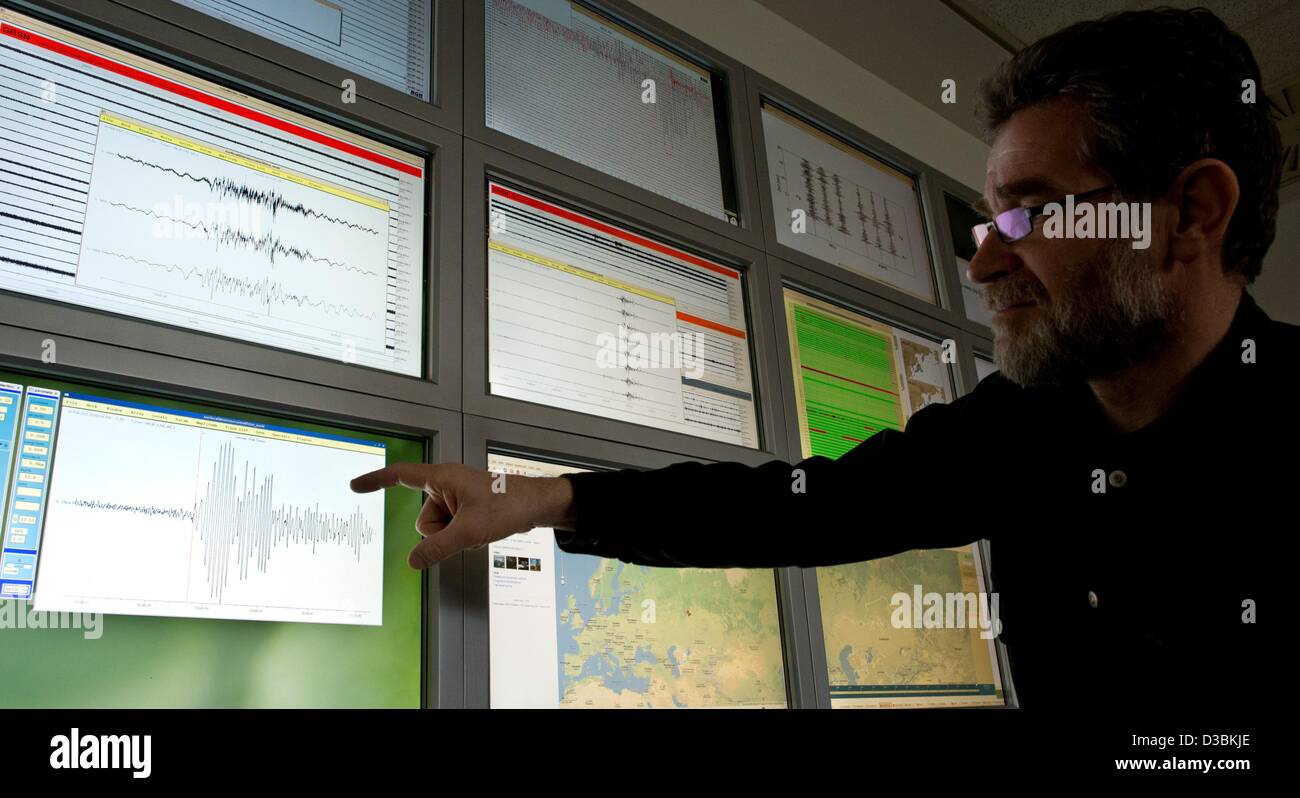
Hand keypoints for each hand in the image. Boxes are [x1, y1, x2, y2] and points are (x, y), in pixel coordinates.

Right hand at [349, 462, 574, 568]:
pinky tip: (482, 529)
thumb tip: (412, 562)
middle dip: (442, 532)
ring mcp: (455, 497)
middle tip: (469, 526)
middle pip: (424, 520)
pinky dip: (463, 534)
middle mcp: (445, 484)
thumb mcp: (469, 532)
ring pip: (438, 528)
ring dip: (455, 534)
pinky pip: (451, 528)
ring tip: (480, 526)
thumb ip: (437, 548)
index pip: (400, 476)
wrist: (536, 506)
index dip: (376, 481)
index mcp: (442, 478)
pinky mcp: (464, 507)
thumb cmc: (506, 507)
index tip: (354, 485)